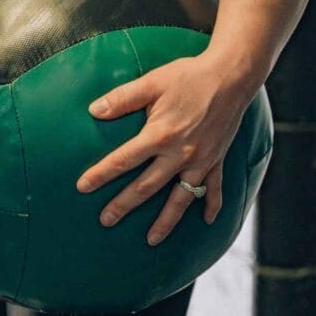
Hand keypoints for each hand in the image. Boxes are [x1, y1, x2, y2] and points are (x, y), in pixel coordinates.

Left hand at [76, 51, 258, 245]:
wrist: (232, 76)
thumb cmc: (189, 76)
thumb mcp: (151, 82)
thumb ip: (122, 98)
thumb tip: (93, 110)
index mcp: (160, 135)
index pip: (123, 160)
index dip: (101, 174)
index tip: (83, 187)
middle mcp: (180, 154)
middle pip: (146, 187)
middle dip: (124, 206)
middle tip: (106, 221)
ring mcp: (201, 160)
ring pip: (181, 198)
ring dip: (166, 221)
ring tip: (152, 239)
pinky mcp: (217, 159)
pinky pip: (215, 188)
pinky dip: (211, 205)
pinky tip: (207, 221)